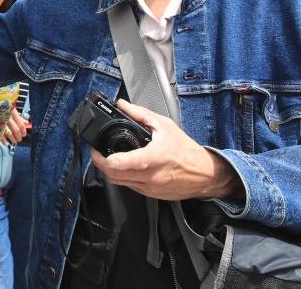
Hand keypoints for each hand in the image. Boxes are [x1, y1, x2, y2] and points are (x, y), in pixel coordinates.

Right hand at [2, 107, 30, 144]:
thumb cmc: (0, 105)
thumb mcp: (10, 108)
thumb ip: (18, 116)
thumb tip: (26, 122)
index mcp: (12, 112)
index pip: (20, 124)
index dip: (23, 131)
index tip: (24, 134)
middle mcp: (6, 117)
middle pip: (16, 130)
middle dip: (19, 136)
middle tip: (19, 139)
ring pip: (9, 133)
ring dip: (13, 139)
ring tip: (14, 141)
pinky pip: (0, 134)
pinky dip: (3, 140)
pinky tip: (6, 142)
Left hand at [90, 99, 241, 200]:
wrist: (204, 174)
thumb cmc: (186, 150)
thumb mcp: (164, 125)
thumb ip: (140, 114)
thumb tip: (123, 105)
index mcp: (154, 158)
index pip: (122, 163)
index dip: (104, 158)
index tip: (96, 149)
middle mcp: (151, 176)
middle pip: (114, 175)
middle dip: (100, 164)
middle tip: (97, 153)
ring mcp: (150, 188)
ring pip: (120, 183)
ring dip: (110, 172)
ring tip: (109, 159)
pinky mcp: (151, 195)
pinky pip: (130, 187)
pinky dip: (123, 178)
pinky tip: (125, 168)